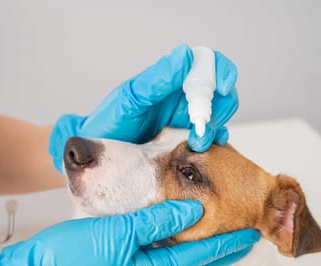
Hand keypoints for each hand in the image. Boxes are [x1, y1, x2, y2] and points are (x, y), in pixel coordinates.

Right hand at [0, 200, 258, 265]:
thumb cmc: (74, 258)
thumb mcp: (119, 235)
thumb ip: (157, 220)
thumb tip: (192, 210)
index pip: (200, 255)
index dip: (227, 243)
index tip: (251, 232)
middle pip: (194, 258)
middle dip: (220, 246)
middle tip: (243, 232)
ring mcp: (135, 265)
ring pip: (176, 250)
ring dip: (198, 238)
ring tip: (216, 224)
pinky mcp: (122, 255)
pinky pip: (156, 244)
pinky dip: (172, 232)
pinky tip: (175, 222)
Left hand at [50, 45, 237, 171]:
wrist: (98, 154)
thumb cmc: (111, 121)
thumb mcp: (132, 99)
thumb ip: (158, 79)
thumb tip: (186, 55)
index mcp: (172, 81)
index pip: (207, 66)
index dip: (221, 72)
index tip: (222, 86)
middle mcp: (183, 98)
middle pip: (220, 94)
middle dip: (220, 106)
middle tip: (203, 124)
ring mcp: (185, 120)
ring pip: (216, 117)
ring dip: (214, 128)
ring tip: (197, 142)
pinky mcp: (185, 141)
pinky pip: (209, 139)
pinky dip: (213, 143)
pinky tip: (203, 149)